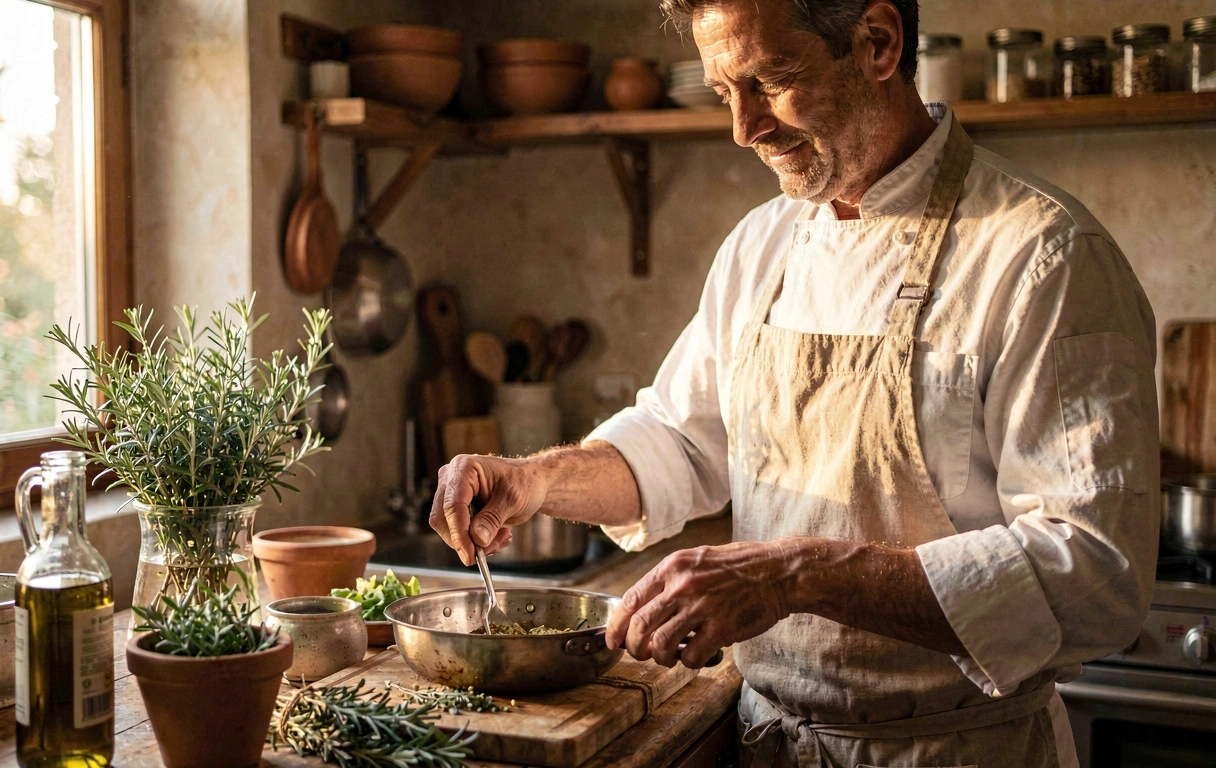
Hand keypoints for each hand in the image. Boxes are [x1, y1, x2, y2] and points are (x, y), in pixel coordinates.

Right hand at [429, 454, 548, 565]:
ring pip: (449, 529)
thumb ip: (493, 518)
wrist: (532, 483)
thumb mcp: (513, 499)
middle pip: (444, 519)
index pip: (453, 505)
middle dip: (467, 540)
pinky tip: (497, 536)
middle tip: (493, 547)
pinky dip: (476, 541)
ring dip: (474, 542)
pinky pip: (457, 532)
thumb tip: (477, 538)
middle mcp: (451, 479)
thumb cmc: (525, 481)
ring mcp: (451, 494)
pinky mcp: (456, 509)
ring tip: (502, 537)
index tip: (469, 555)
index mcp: (464, 468)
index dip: (459, 533)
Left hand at [605, 542, 790, 667]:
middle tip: (640, 654)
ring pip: (660, 645)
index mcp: (672, 567)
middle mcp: (682, 585)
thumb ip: (668, 580)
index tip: (613, 642)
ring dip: (659, 659)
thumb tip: (641, 607)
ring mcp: (702, 607)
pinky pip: (690, 656)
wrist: (778, 571)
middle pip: (639, 627)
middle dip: (633, 648)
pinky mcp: (722, 628)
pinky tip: (694, 655)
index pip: (629, 601)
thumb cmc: (737, 566)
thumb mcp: (696, 559)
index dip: (615, 627)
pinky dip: (687, 663)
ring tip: (669, 657)